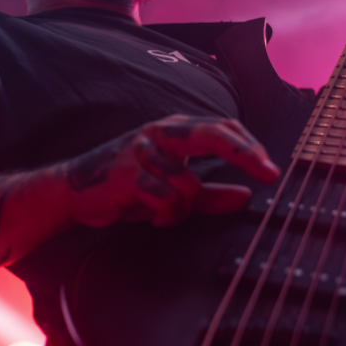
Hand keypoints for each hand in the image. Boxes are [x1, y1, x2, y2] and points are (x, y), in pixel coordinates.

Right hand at [64, 115, 280, 227]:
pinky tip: (152, 217)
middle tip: (269, 174)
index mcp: (176, 130)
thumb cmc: (129, 187)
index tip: (271, 172)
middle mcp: (161, 133)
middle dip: (245, 153)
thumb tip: (246, 197)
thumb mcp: (175, 191)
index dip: (250, 146)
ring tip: (164, 213)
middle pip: (213, 133)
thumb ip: (211, 194)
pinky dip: (165, 215)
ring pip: (188, 183)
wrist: (73, 192)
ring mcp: (142, 151)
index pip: (222, 127)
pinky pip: (164, 199)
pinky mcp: (126, 173)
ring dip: (183, 208)